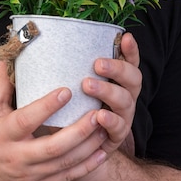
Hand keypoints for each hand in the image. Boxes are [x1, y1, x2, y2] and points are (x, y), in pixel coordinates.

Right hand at [0, 61, 110, 180]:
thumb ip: (1, 85)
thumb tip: (7, 57)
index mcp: (2, 135)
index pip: (26, 120)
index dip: (46, 106)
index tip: (67, 91)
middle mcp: (17, 157)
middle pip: (52, 146)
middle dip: (79, 130)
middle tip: (97, 112)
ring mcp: (30, 174)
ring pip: (65, 162)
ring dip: (88, 146)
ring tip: (105, 127)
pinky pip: (68, 177)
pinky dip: (87, 166)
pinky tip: (102, 152)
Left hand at [82, 32, 140, 155]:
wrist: (71, 143)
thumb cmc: (72, 106)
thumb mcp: (72, 84)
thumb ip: (70, 66)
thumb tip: (46, 40)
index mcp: (118, 80)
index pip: (130, 61)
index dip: (131, 50)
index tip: (125, 37)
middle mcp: (125, 95)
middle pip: (133, 79)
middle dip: (117, 69)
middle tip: (97, 64)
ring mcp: (123, 116)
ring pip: (125, 101)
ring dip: (108, 91)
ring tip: (88, 85)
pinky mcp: (116, 135)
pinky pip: (119, 128)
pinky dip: (110, 120)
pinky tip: (100, 115)